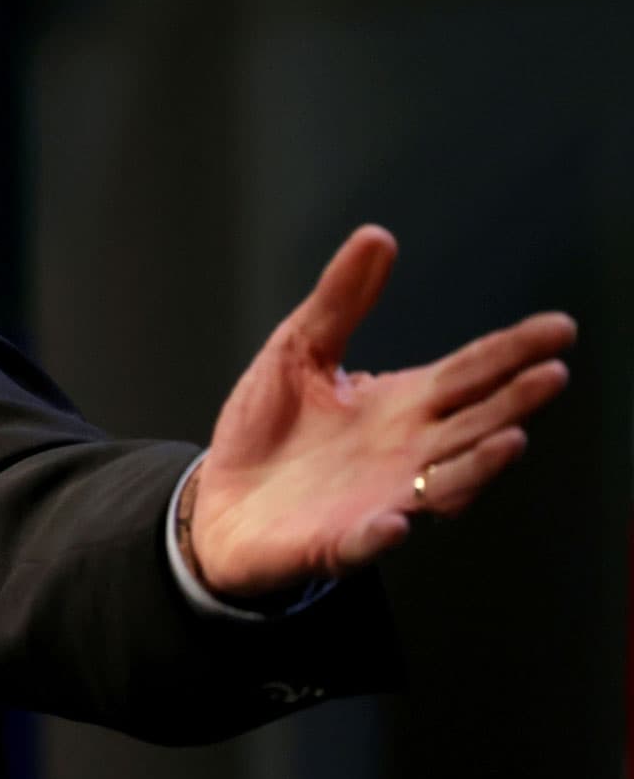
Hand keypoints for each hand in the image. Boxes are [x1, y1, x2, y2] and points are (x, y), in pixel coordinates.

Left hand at [183, 225, 574, 599]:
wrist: (221, 502)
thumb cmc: (269, 430)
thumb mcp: (298, 351)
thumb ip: (339, 301)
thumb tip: (376, 237)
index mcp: (401, 404)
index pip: (469, 373)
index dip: (512, 351)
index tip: (558, 329)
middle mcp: (406, 453)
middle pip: (473, 424)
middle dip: (514, 401)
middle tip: (550, 375)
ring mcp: (380, 499)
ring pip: (444, 485)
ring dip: (477, 466)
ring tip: (508, 439)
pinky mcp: (337, 542)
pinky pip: (366, 541)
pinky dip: (382, 534)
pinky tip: (396, 521)